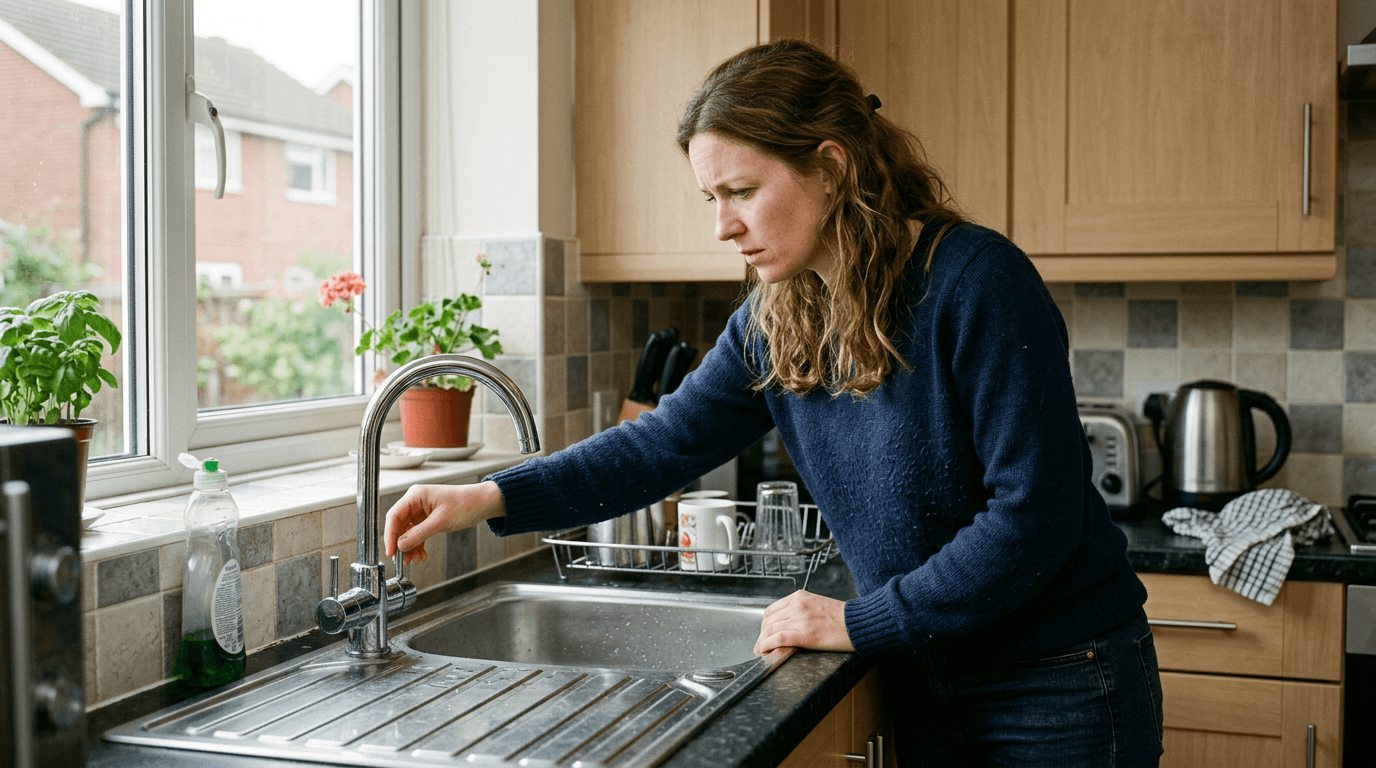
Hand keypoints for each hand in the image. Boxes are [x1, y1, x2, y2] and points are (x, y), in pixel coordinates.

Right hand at [384, 481, 505, 564]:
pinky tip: (421, 555)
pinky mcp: (428, 519)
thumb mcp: (441, 521)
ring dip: (410, 547)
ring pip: (408, 532)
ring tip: (415, 560)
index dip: (390, 535)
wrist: (482, 503)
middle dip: (401, 544)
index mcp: (415, 496)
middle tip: (403, 560)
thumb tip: (401, 545)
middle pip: (399, 526)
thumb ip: (419, 533)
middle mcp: (415, 502)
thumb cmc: (465, 504)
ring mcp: (421, 511)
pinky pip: (417, 534)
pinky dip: (418, 545)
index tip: (391, 552)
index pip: (394, 516)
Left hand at [754, 590, 853, 654]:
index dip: (765, 624)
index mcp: (800, 597)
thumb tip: (788, 624)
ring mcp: (800, 619)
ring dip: (761, 642)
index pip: (772, 610)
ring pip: (770, 630)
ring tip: (760, 651)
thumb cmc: (844, 618)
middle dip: (762, 635)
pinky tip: (763, 651)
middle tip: (761, 645)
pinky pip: (777, 639)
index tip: (764, 633)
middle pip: (769, 621)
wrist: (860, 624)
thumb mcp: (818, 605)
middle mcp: (797, 605)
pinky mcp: (804, 634)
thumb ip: (801, 610)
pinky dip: (766, 646)